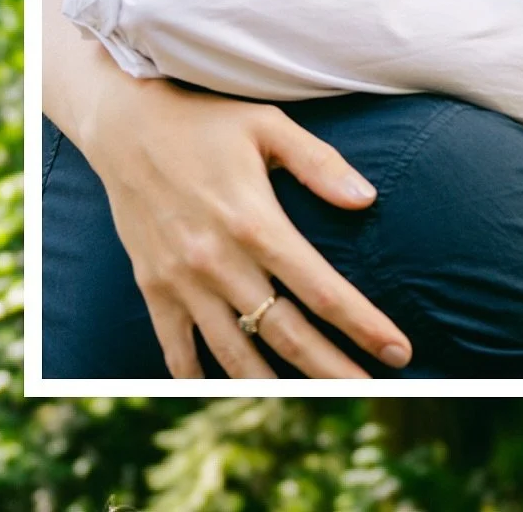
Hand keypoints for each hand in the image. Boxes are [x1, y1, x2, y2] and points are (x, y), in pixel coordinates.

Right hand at [43, 0, 412, 378]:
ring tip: (310, 403)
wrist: (125, 123)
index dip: (362, 323)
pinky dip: (200, 376)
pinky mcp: (153, 286)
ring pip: (235, 353)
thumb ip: (319, 163)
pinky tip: (227, 391)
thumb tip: (367, 199)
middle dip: (332, 369)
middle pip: (286, 333)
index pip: (320, 288)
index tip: (397, 349)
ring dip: (275, 385)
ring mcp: (182, 279)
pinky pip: (177, 349)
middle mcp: (219, 260)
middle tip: (368, 392)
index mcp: (255, 221)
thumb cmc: (206, 120)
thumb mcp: (268, 124)